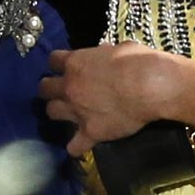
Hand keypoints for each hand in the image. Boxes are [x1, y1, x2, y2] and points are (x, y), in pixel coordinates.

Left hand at [39, 43, 174, 155]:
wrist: (149, 86)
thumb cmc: (137, 61)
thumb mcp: (118, 49)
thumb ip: (103, 55)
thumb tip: (103, 55)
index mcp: (76, 62)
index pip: (53, 60)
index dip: (58, 63)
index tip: (64, 66)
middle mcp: (70, 87)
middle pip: (44, 88)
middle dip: (50, 89)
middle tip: (61, 91)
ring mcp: (77, 111)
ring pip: (51, 112)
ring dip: (59, 112)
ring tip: (70, 114)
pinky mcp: (90, 132)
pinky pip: (74, 146)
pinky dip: (76, 146)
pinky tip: (82, 144)